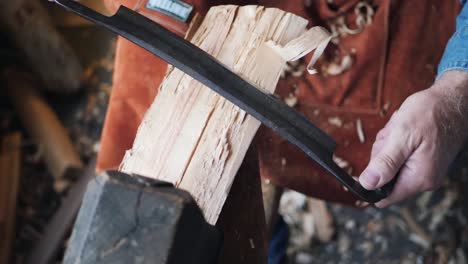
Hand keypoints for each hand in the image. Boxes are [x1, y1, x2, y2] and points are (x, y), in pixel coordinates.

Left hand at [359, 71, 467, 207]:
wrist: (454, 100)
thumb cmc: (431, 114)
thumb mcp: (402, 136)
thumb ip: (385, 163)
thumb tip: (367, 184)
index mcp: (418, 178)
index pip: (384, 197)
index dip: (371, 182)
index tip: (373, 159)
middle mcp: (423, 179)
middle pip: (383, 177)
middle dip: (382, 153)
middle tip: (394, 135)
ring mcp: (424, 170)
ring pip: (389, 163)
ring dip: (389, 144)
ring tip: (402, 129)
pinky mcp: (423, 160)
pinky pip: (398, 155)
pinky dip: (397, 141)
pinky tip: (406, 129)